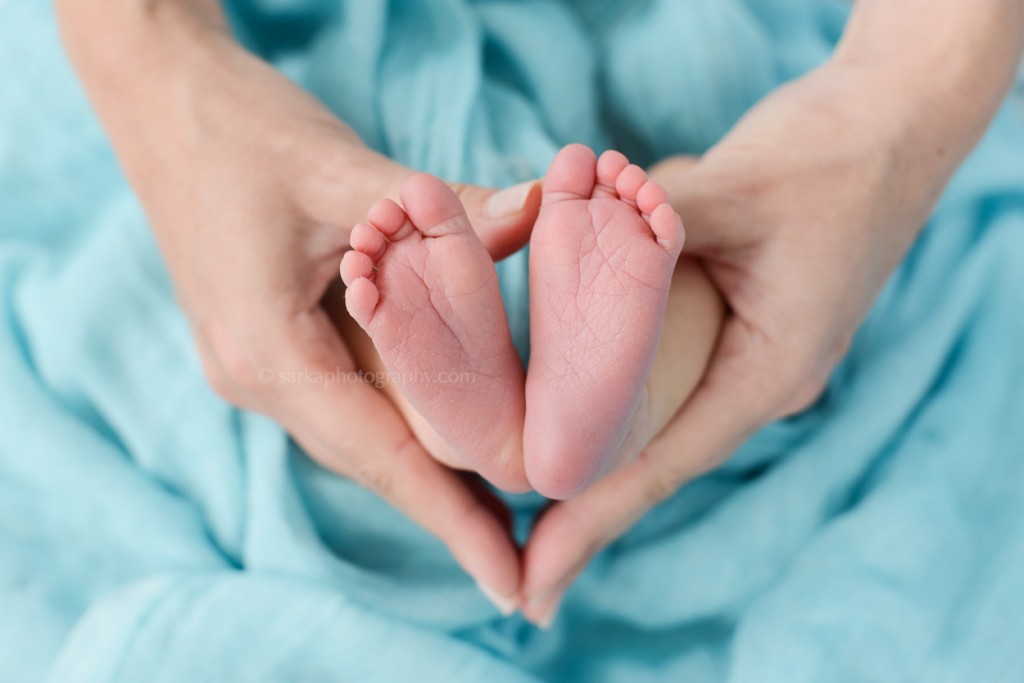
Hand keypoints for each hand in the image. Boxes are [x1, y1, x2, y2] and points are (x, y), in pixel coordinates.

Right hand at [59, 6, 540, 605]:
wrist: (165, 100)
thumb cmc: (242, 130)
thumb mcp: (342, 168)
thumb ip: (438, 207)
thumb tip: (536, 213)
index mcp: (267, 353)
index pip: (382, 457)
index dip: (452, 521)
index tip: (510, 584)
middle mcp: (260, 376)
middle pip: (377, 459)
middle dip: (454, 508)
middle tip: (532, 560)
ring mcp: (262, 361)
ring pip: (367, 431)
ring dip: (434, 467)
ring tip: (507, 515)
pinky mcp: (274, 338)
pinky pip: (352, 394)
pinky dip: (409, 416)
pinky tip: (456, 430)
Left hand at [517, 61, 951, 625]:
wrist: (892, 124)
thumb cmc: (831, 157)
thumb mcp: (736, 185)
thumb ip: (651, 218)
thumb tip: (565, 221)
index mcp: (772, 368)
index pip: (665, 462)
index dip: (594, 519)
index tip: (537, 570)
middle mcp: (761, 378)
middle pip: (659, 459)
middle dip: (589, 508)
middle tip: (519, 559)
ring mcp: (750, 356)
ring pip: (662, 424)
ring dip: (600, 457)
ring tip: (533, 505)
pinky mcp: (738, 325)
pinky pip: (668, 379)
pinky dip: (618, 401)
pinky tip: (572, 411)